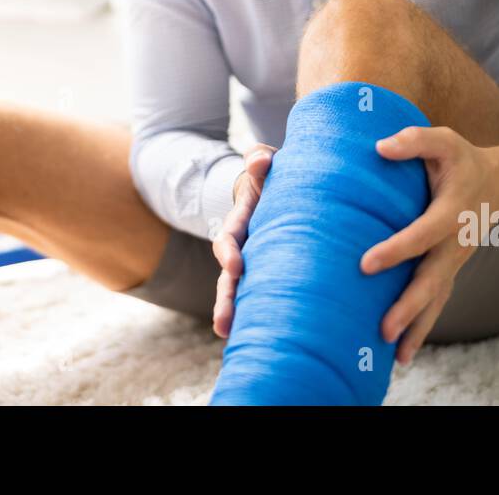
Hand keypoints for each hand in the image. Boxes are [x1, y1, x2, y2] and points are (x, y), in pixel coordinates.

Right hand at [210, 143, 275, 337]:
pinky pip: (262, 297)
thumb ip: (260, 159)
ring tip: (231, 337)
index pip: (230, 239)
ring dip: (236, 314)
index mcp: (242, 221)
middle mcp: (243, 247)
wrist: (275, 188)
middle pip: (229, 277)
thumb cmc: (271, 175)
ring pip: (240, 293)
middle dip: (226, 298)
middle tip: (224, 322)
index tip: (235, 265)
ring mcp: (254, 262)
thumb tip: (262, 160)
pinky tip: (267, 340)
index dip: (229, 252)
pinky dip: (259, 316)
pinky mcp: (268, 273)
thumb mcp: (264, 163)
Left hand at [362, 127, 498, 365]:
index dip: (397, 249)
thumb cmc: (461, 160)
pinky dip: (422, 328)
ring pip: (438, 299)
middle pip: (433, 280)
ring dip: (418, 328)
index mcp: (452, 211)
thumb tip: (379, 148)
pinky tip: (402, 354)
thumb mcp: (444, 141)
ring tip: (396, 355)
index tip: (366, 264)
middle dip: (409, 306)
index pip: (423, 234)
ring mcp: (455, 261)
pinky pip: (437, 302)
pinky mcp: (450, 270)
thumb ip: (415, 141)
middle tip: (384, 328)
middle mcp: (456, 243)